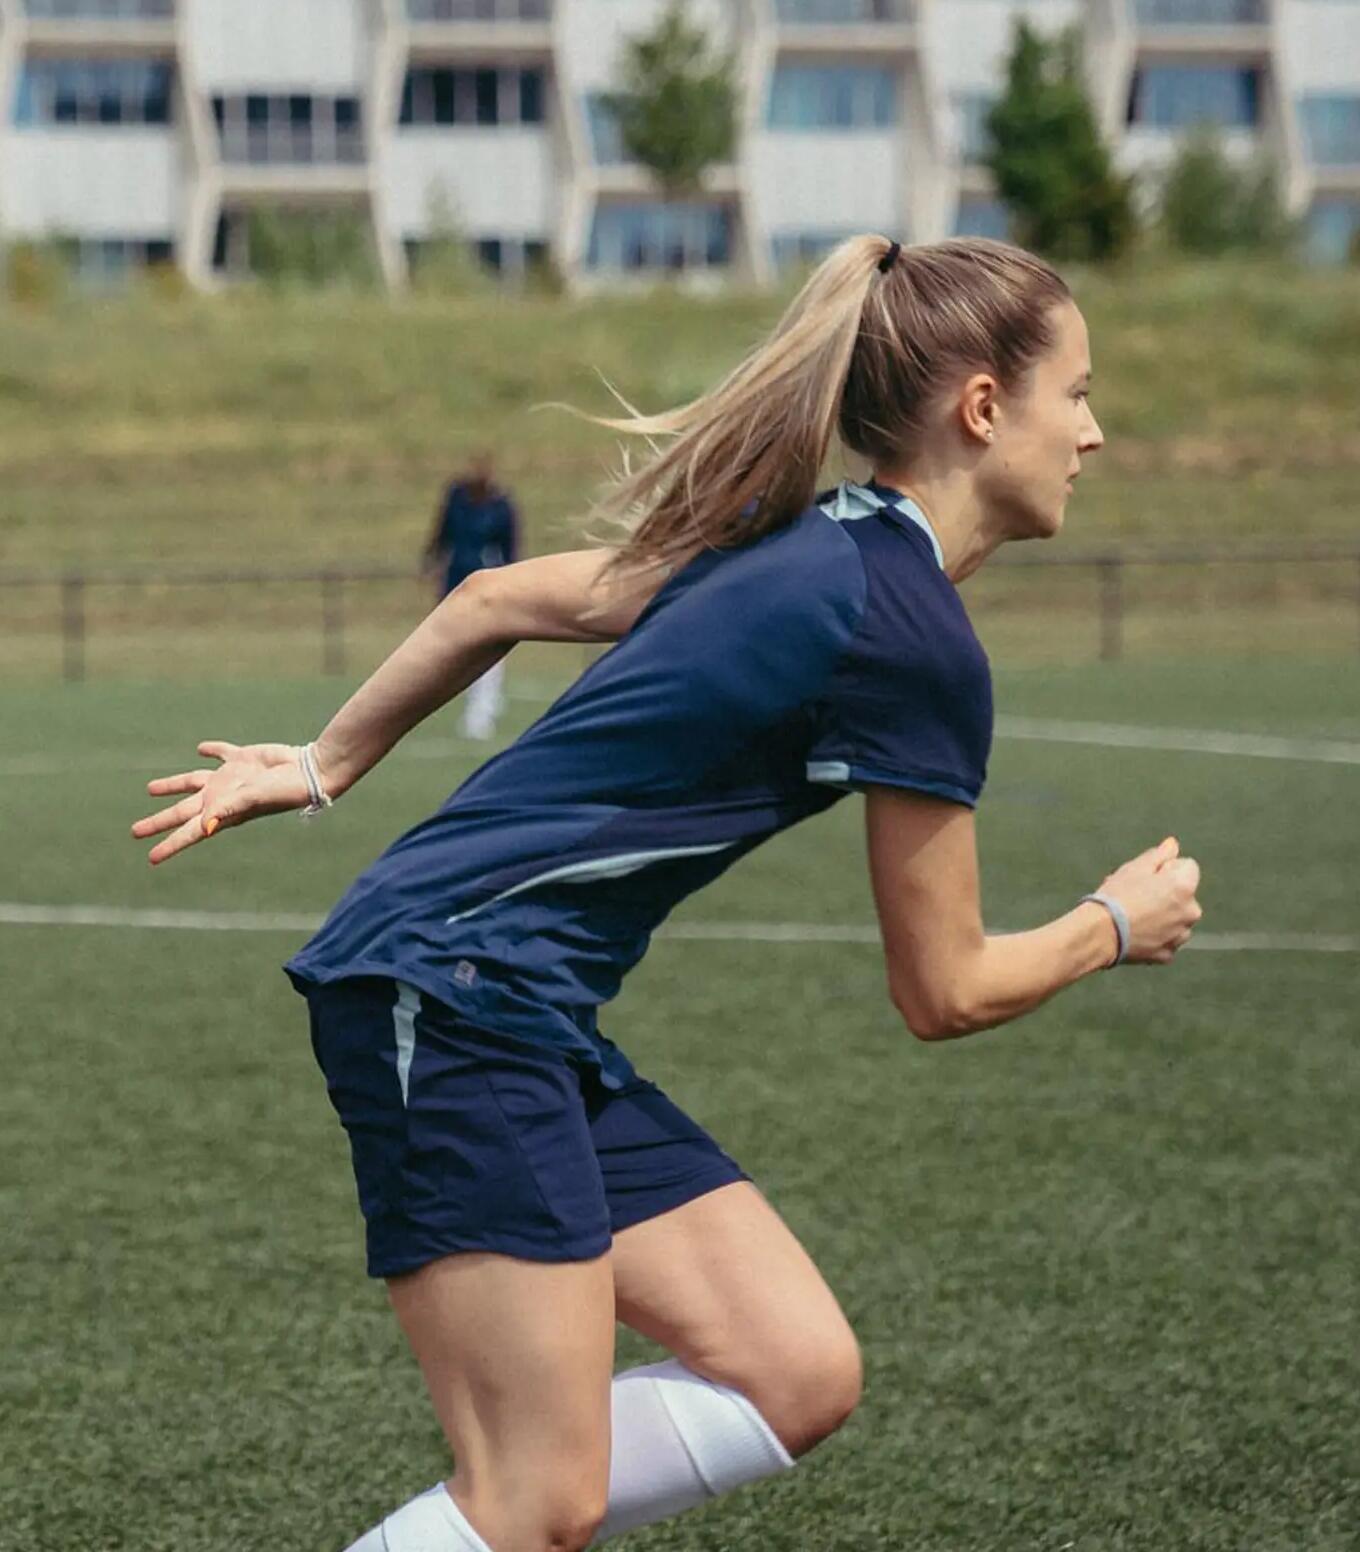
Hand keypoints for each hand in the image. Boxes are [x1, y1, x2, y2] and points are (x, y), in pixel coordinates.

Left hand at [131, 741, 312, 865]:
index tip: (150, 858)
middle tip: (135, 832)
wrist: (310, 771)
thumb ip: (227, 809)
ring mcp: (231, 779)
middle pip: (182, 811)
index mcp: (222, 811)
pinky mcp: (242, 759)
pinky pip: (220, 754)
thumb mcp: (253, 800)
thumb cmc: (283, 790)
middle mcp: (222, 797)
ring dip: (173, 785)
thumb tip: (203, 828)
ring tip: (151, 789)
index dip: (169, 844)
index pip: (189, 832)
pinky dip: (210, 751)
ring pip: (192, 782)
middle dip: (159, 820)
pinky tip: (201, 749)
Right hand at [1093, 836, 1202, 964]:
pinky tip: (1134, 932)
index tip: (1146, 877)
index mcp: (1185, 887)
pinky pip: (1165, 939)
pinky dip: (1154, 936)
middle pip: (1183, 895)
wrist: (1099, 933)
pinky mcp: (1167, 954)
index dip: (1166, 869)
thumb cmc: (1116, 896)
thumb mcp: (1135, 868)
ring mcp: (1180, 936)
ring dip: (1162, 915)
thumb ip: (1160, 855)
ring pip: (1175, 919)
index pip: (1187, 867)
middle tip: (1136, 896)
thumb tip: (1173, 844)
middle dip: (1165, 894)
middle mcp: (1190, 912)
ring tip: (1133, 916)